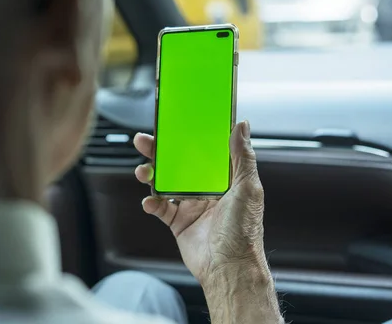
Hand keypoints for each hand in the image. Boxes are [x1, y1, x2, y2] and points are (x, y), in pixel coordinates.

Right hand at [133, 121, 267, 286]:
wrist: (229, 267)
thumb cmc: (244, 230)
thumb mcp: (248, 188)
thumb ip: (243, 156)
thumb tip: (241, 126)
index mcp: (223, 180)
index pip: (203, 152)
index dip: (188, 138)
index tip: (175, 124)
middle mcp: (206, 190)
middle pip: (178, 165)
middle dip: (160, 153)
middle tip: (145, 142)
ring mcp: (190, 206)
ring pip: (165, 183)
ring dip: (151, 175)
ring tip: (143, 171)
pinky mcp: (178, 222)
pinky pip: (160, 208)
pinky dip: (151, 202)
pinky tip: (149, 201)